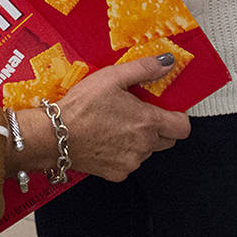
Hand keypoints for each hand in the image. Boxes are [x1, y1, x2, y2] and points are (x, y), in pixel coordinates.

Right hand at [14, 55, 190, 182]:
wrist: (54, 136)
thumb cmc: (81, 107)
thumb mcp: (112, 77)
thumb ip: (143, 69)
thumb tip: (166, 63)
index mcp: (148, 122)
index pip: (183, 127)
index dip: (177, 117)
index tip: (166, 110)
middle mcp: (144, 145)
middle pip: (168, 140)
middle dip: (158, 128)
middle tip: (137, 114)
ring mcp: (131, 162)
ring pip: (147, 151)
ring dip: (139, 140)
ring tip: (115, 125)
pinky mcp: (117, 174)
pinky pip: (129, 163)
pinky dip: (122, 153)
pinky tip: (106, 140)